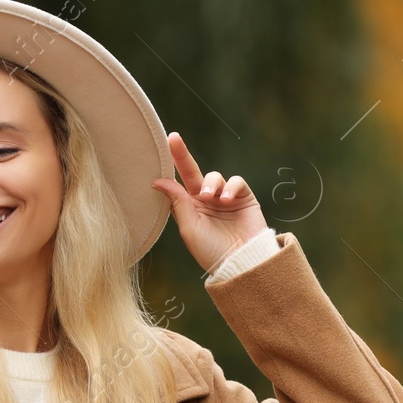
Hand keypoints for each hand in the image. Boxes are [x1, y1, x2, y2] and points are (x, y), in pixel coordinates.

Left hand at [150, 131, 270, 275]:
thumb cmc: (211, 251)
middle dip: (182, 155)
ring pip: (215, 176)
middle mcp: (206, 201)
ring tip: (210, 198)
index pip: (178, 182)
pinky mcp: (245, 198)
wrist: (241, 262)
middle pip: (193, 172)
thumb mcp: (189, 227)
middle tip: (174, 140)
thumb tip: (158, 181)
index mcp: (190, 208)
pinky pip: (236, 181)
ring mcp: (226, 198)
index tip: (165, 141)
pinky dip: (231, 187)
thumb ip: (177, 202)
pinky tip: (226, 199)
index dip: (172, 163)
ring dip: (211, 183)